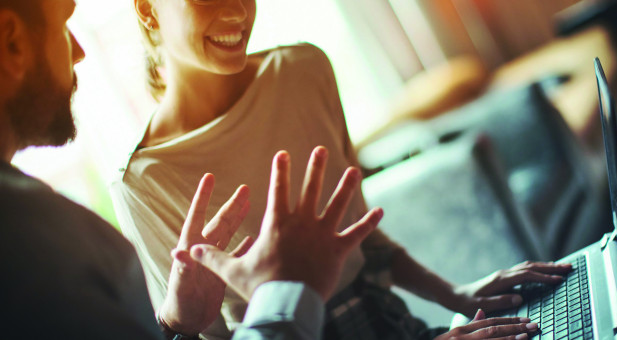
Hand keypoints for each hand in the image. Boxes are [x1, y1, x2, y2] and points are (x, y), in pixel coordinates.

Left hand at [159, 174, 252, 335]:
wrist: (186, 321)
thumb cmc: (180, 304)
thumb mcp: (182, 286)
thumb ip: (182, 269)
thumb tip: (178, 252)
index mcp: (191, 248)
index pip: (197, 216)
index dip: (203, 197)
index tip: (209, 177)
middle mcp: (203, 250)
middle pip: (220, 222)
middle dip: (232, 205)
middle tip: (245, 188)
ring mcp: (212, 260)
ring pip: (229, 233)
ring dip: (239, 218)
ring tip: (250, 203)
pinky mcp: (221, 271)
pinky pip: (234, 253)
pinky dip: (244, 244)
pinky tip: (254, 237)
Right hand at [191, 146, 382, 300]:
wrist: (286, 304)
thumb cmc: (259, 285)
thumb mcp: (231, 270)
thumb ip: (212, 256)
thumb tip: (187, 249)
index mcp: (278, 224)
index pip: (278, 190)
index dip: (281, 170)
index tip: (284, 153)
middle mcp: (302, 224)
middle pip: (311, 189)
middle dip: (316, 167)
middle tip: (322, 149)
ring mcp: (322, 235)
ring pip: (337, 205)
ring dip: (346, 187)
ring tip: (354, 170)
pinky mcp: (338, 250)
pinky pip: (357, 234)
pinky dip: (369, 222)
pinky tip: (380, 210)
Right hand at [435, 309, 537, 339]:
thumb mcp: (454, 335)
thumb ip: (470, 324)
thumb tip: (483, 312)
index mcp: (461, 330)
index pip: (489, 321)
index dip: (508, 319)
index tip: (525, 319)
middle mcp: (463, 336)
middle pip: (494, 329)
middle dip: (515, 326)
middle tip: (534, 325)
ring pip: (493, 339)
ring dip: (512, 337)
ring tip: (528, 335)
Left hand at [446, 261, 571, 316]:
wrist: (457, 295)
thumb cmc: (468, 303)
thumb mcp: (482, 305)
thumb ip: (500, 301)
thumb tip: (519, 297)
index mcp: (501, 280)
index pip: (527, 275)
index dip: (543, 277)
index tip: (558, 280)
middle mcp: (504, 274)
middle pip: (531, 267)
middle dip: (551, 267)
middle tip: (569, 268)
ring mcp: (505, 274)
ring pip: (529, 266)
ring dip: (546, 266)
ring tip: (563, 267)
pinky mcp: (505, 277)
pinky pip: (525, 270)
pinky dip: (538, 269)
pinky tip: (546, 271)